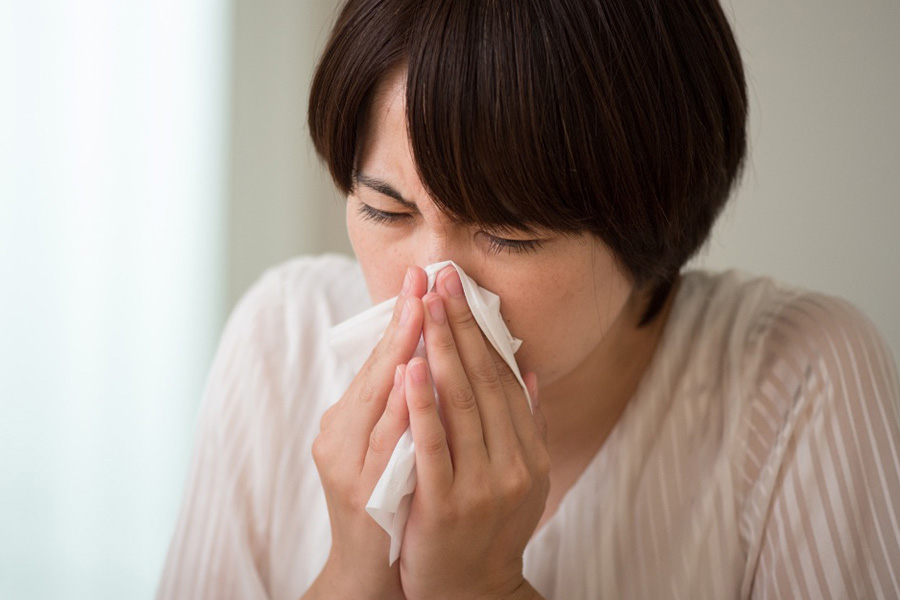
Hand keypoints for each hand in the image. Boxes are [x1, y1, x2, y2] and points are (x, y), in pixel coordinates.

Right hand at [306, 267, 426, 599]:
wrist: (368, 569)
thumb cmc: (385, 500)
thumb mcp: (386, 446)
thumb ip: (399, 404)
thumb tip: (425, 355)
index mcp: (348, 420)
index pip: (379, 359)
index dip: (401, 317)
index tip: (422, 276)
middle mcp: (339, 435)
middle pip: (374, 369)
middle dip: (402, 321)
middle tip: (422, 277)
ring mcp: (346, 462)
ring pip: (375, 398)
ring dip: (399, 352)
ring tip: (419, 310)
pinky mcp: (359, 489)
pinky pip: (383, 441)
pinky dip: (398, 407)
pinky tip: (412, 376)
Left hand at [398, 267, 549, 599]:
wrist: (471, 592)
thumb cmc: (489, 527)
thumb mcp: (523, 477)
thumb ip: (529, 425)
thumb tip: (531, 371)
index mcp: (529, 452)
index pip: (504, 379)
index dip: (482, 331)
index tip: (462, 290)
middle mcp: (513, 464)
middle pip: (483, 381)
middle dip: (459, 326)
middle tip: (441, 279)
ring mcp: (481, 485)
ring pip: (460, 406)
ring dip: (441, 351)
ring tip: (425, 306)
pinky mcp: (446, 506)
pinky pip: (432, 447)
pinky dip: (421, 406)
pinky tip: (410, 368)